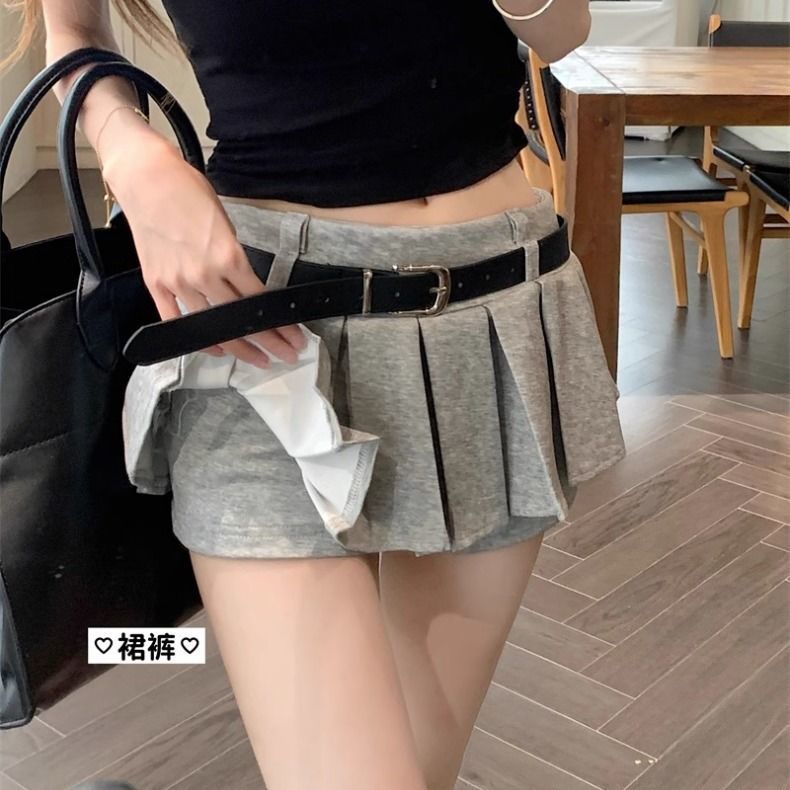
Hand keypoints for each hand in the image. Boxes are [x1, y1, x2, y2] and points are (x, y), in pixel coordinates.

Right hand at [103, 133, 305, 367]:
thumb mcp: (226, 225)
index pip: (261, 302)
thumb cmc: (189, 192)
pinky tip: (216, 348)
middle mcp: (204, 275)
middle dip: (269, 342)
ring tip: (257, 358)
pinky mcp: (156, 284)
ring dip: (239, 347)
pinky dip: (197, 338)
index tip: (296, 338)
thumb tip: (249, 288)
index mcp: (229, 257)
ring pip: (211, 327)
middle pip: (241, 320)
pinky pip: (176, 321)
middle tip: (286, 355)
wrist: (147, 178)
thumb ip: (237, 259)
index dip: (281, 325)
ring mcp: (177, 282)